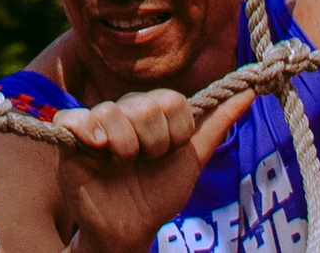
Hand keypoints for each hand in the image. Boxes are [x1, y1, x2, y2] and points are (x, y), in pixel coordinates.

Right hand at [52, 87, 246, 252]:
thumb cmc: (158, 194)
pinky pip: (75, 118)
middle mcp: (123, 109)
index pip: (171, 101)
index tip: (168, 154)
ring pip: (114, 112)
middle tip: (142, 162)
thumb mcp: (191, 160)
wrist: (128, 229)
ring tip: (120, 164)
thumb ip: (216, 125)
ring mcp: (96, 119)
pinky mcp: (70, 134)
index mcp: (151, 110)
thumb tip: (250, 91)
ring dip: (125, 148)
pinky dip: (88, 132)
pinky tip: (97, 150)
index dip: (176, 134)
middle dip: (152, 144)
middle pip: (146, 106)